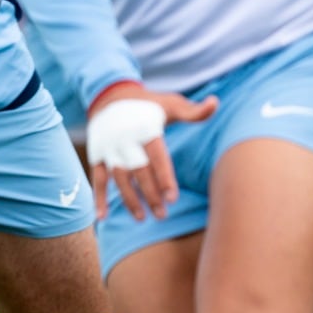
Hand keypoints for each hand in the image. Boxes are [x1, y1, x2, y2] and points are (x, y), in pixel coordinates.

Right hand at [86, 81, 217, 221]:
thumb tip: (216, 102)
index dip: (163, 177)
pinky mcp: (96, 154)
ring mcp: (108, 147)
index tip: (172, 198)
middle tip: (162, 215)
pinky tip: (102, 216)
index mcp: (144, 127)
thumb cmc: (148, 104)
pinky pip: (97, 177)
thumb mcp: (170, 104)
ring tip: (142, 217)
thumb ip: (193, 111)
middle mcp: (124, 138)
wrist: (109, 94)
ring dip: (129, 199)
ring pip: (118, 177)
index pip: (155, 156)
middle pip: (137, 170)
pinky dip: (99, 197)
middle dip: (149, 194)